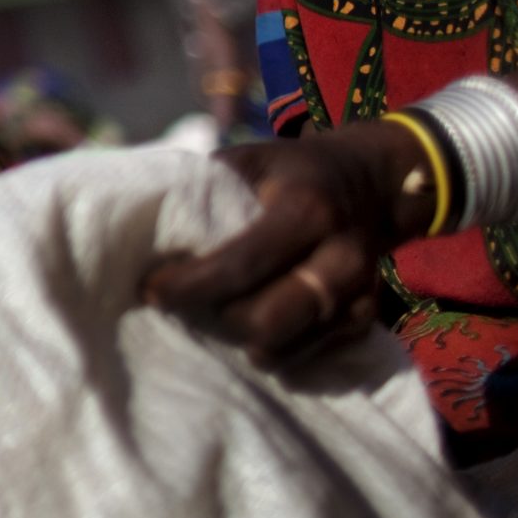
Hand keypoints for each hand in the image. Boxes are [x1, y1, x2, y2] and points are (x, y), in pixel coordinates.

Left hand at [141, 121, 433, 366]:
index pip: (241, 264)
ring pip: (286, 348)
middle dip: (214, 321)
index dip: (191, 285)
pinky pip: (307, 358)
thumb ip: (209, 187)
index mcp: (307, 210)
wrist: (372, 181)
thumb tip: (145, 220)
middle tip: (179, 309)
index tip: (151, 291)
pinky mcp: (366, 322)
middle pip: (266, 320)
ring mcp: (361, 296)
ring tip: (210, 320)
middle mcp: (342, 258)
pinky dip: (271, 351)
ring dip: (239, 342)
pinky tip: (246, 331)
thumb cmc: (293, 170)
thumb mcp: (252, 159)